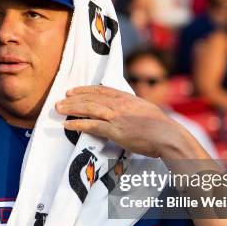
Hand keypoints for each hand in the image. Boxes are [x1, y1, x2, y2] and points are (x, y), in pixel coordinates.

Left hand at [55, 86, 207, 159]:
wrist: (168, 136)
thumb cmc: (160, 127)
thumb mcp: (145, 110)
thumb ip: (132, 108)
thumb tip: (126, 111)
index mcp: (127, 98)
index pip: (102, 90)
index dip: (85, 90)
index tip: (73, 91)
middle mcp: (120, 104)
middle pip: (92, 98)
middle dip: (73, 98)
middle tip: (59, 100)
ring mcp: (117, 116)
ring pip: (89, 109)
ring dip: (71, 109)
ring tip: (58, 109)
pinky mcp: (115, 130)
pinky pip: (92, 125)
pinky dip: (78, 124)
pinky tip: (68, 125)